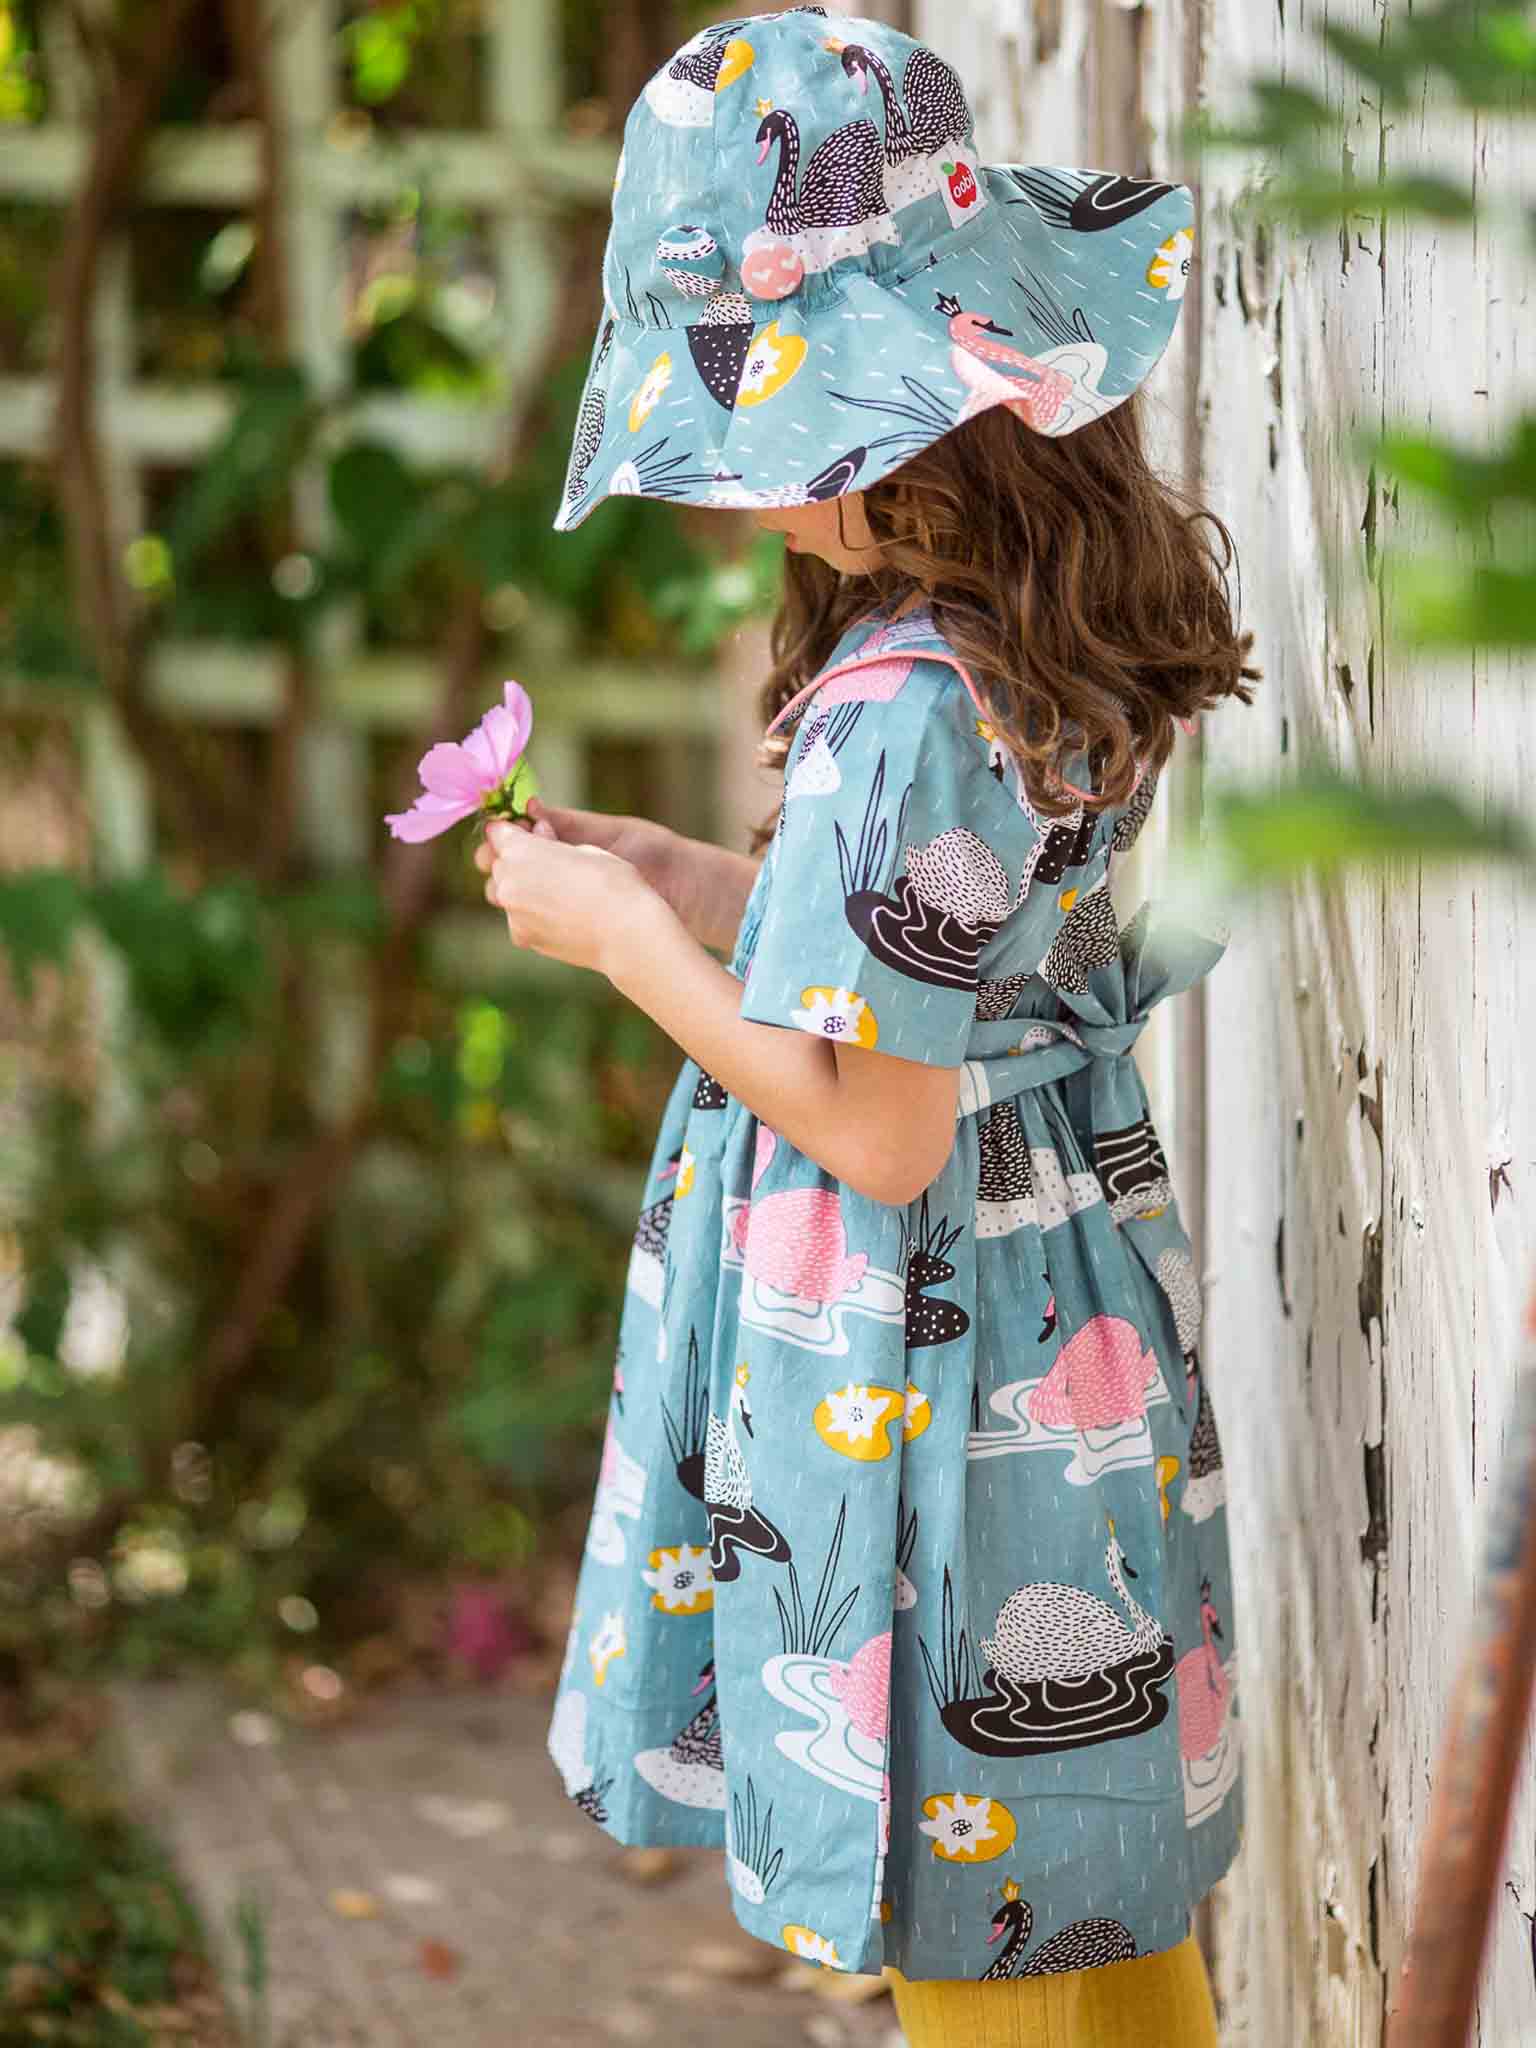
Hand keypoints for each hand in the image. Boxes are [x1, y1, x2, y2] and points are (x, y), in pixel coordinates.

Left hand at [474, 798, 755, 949]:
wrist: (628, 934)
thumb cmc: (616, 884)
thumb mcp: (586, 848)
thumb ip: (552, 844)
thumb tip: (539, 839)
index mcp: (521, 850)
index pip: (496, 832)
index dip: (511, 829)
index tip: (525, 831)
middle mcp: (509, 881)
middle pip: (496, 863)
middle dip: (514, 857)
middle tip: (544, 860)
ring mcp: (513, 913)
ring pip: (503, 892)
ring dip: (518, 886)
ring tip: (550, 888)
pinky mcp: (523, 937)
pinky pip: (518, 918)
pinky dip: (531, 913)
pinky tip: (560, 913)